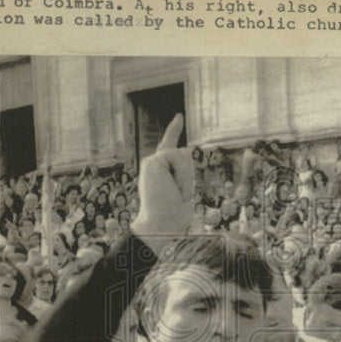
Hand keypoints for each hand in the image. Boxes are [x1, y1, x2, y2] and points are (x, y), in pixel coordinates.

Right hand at [129, 114, 194, 253]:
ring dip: (185, 178)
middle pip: (185, 155)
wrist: (160, 224)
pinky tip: (172, 186)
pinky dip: (181, 175)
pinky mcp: (152, 161)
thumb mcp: (185, 190)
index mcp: (162, 172)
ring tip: (175, 193)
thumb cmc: (173, 216)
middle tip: (179, 197)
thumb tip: (186, 148)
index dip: (174, 130)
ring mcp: (151, 162)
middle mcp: (154, 164)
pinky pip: (178, 158)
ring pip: (183, 156)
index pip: (169, 147)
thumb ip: (186, 171)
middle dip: (189, 176)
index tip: (179, 116)